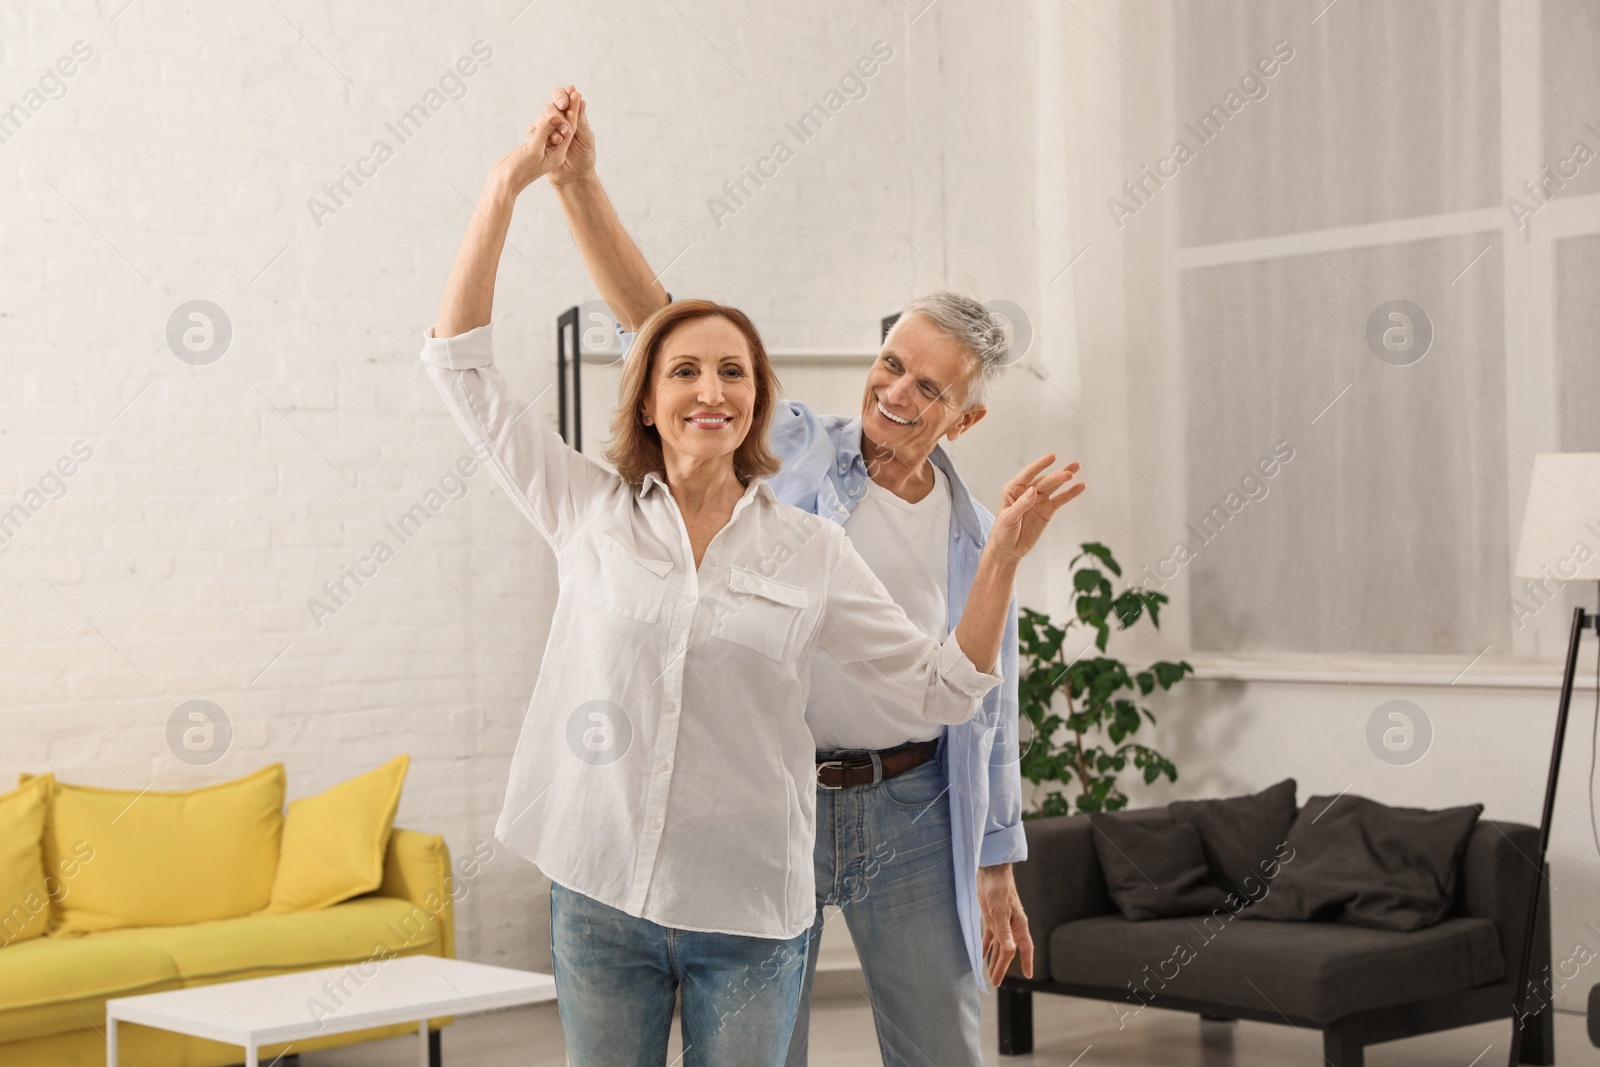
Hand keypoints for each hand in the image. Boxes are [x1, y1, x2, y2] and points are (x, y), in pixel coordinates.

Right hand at [491, 98, 576, 194]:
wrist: (504, 186)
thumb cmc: (520, 172)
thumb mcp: (536, 151)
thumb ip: (546, 132)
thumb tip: (555, 114)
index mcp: (560, 150)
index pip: (570, 125)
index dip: (573, 108)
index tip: (575, 92)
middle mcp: (554, 147)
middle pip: (561, 122)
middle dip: (564, 108)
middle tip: (569, 92)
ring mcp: (543, 146)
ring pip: (549, 123)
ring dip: (553, 114)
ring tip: (558, 103)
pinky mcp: (532, 145)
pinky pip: (538, 128)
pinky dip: (542, 120)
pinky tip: (546, 113)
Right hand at [546, 84, 595, 186]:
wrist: (573, 178)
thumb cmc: (583, 158)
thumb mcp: (586, 139)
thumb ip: (581, 121)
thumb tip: (581, 100)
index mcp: (571, 116)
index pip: (565, 98)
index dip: (564, 96)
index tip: (566, 100)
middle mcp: (557, 120)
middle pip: (551, 106)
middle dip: (556, 108)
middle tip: (564, 116)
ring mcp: (546, 130)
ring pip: (542, 118)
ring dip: (550, 123)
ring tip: (561, 137)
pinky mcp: (536, 140)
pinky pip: (533, 132)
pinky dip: (539, 134)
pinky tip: (550, 141)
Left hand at [979, 864, 1033, 988]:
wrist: (991, 873)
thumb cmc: (999, 890)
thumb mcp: (1000, 911)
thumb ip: (1004, 930)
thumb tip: (1010, 948)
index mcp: (1018, 925)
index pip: (1025, 947)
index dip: (1027, 961)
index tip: (1028, 975)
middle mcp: (1012, 926)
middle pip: (1008, 951)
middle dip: (1002, 967)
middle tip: (996, 982)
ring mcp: (1001, 922)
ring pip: (999, 946)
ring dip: (994, 959)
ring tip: (989, 974)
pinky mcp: (991, 918)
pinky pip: (990, 937)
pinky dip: (986, 946)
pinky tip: (981, 955)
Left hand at [987, 454, 1083, 561]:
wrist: (1008, 550)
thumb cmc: (1002, 532)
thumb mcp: (1008, 519)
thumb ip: (1020, 505)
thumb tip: (1032, 491)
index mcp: (1013, 490)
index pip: (1028, 474)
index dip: (1040, 465)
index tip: (1052, 457)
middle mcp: (1027, 492)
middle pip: (1044, 481)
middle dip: (1056, 476)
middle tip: (1069, 473)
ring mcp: (1038, 501)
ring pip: (1053, 487)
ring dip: (1064, 478)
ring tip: (1076, 468)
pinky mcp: (1047, 511)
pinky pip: (1060, 500)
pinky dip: (1070, 494)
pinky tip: (1080, 486)